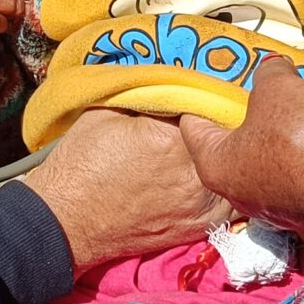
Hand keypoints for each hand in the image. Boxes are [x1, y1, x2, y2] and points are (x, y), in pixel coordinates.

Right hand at [22, 106, 228, 275]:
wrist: (67, 221)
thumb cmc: (79, 163)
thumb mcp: (105, 109)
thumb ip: (146, 91)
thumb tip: (173, 78)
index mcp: (171, 137)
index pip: (205, 101)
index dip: (201, 94)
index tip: (198, 89)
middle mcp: (194, 172)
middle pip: (226, 134)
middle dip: (219, 121)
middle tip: (212, 111)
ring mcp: (200, 203)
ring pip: (235, 167)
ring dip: (228, 153)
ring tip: (217, 142)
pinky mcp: (201, 225)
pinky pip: (231, 197)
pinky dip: (226, 182)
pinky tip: (213, 171)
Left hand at [178, 58, 303, 242]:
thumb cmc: (303, 138)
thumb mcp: (278, 87)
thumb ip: (270, 73)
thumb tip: (275, 69)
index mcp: (215, 166)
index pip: (194, 123)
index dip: (205, 94)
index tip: (217, 76)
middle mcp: (239, 191)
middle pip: (237, 137)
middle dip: (255, 108)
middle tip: (268, 84)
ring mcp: (275, 203)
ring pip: (273, 152)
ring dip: (289, 127)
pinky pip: (302, 167)